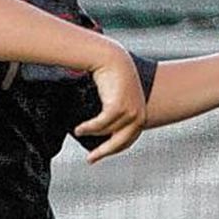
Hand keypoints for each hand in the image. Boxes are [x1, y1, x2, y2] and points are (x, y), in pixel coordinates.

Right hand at [73, 43, 146, 161]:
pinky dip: (89, 128)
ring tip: (78, 132)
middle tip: (90, 159)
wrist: (112, 59)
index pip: (128, 139)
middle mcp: (139, 115)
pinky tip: (79, 129)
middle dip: (104, 152)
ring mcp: (131, 112)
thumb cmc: (113, 76)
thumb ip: (113, 111)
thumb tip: (102, 129)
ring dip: (92, 134)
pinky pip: (101, 124)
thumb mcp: (117, 96)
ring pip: (108, 132)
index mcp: (141, 115)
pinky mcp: (119, 107)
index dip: (113, 149)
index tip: (98, 155)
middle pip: (120, 142)